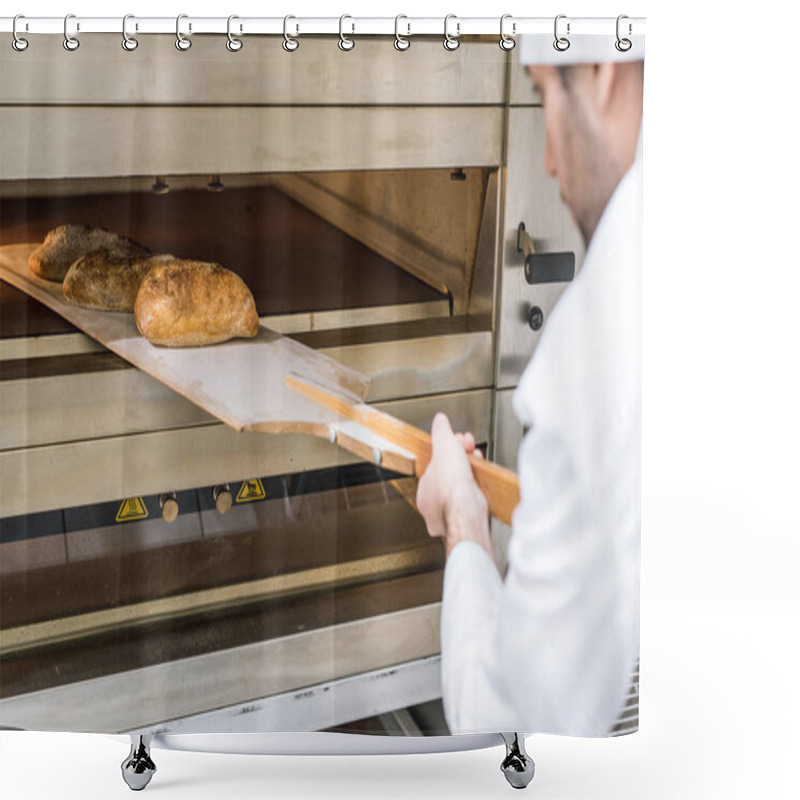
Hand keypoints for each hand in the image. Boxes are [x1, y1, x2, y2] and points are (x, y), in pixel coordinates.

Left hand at [416, 413, 492, 561]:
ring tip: (476, 456)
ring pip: (462, 487)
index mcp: (424, 490)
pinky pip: (472, 497)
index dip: (448, 450)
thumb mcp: (443, 446)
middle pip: (450, 475)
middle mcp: (435, 505)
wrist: (467, 509)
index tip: (457, 441)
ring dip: (470, 468)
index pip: (436, 466)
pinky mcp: (467, 518)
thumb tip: (439, 420)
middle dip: (461, 457)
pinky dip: (478, 484)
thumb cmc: (451, 485)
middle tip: (468, 447)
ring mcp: (451, 513)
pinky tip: (481, 475)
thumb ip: (440, 432)